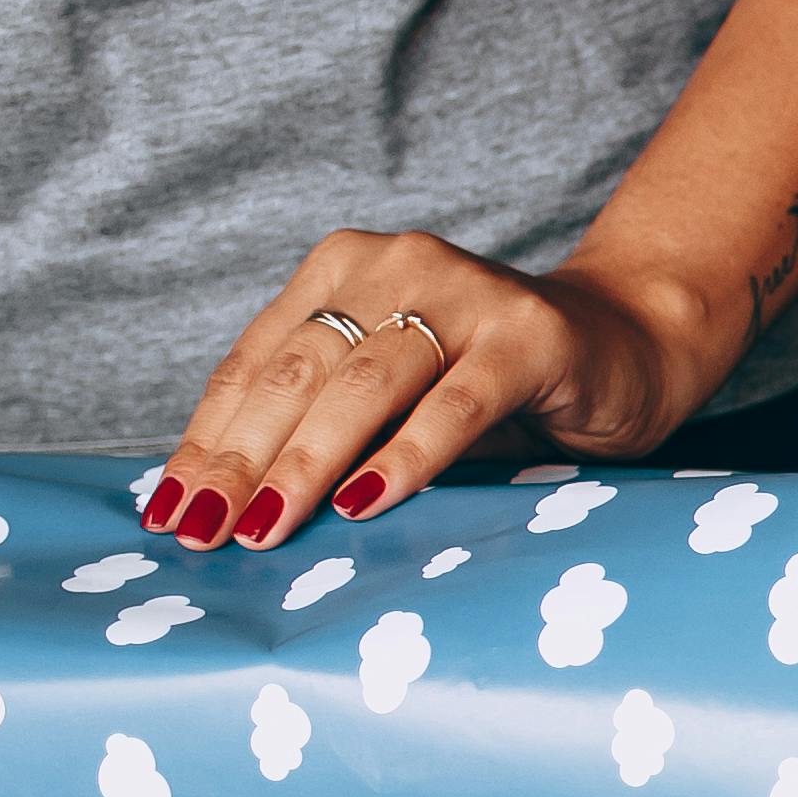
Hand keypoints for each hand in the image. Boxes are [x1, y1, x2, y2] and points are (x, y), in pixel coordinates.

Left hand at [137, 231, 738, 552]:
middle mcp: (398, 263)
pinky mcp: (529, 337)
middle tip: (203, 533)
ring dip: (304, 465)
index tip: (168, 510)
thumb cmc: (494, 381)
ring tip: (265, 530)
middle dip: (241, 460)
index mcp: (344, 266)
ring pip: (361, 387)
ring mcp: (467, 294)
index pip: (255, 360)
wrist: (629, 343)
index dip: (207, 437)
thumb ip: (323, 420)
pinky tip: (363, 503)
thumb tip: (220, 505)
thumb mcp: (394, 390)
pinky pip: (452, 406)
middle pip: (295, 373)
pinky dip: (403, 458)